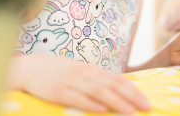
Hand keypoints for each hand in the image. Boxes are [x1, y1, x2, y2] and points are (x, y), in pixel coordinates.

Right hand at [7, 55, 150, 113]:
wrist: (32, 67)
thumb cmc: (61, 73)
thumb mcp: (82, 74)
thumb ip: (99, 81)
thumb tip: (120, 91)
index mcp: (94, 71)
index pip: (119, 80)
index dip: (134, 91)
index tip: (147, 102)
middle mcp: (86, 74)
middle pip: (113, 85)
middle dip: (132, 97)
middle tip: (146, 108)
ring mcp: (72, 82)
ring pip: (99, 91)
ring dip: (116, 102)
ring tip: (130, 112)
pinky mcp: (58, 91)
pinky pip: (76, 98)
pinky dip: (90, 104)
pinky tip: (101, 110)